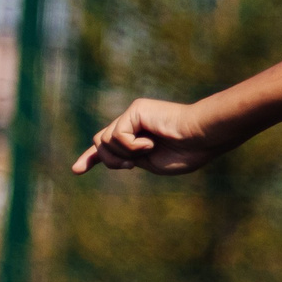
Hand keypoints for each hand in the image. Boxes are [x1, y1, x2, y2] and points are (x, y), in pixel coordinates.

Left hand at [72, 99, 230, 175]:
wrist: (203, 137)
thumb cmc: (187, 153)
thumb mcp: (151, 163)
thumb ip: (129, 158)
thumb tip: (106, 155)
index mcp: (138, 137)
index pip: (107, 146)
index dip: (92, 158)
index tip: (77, 170)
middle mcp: (133, 123)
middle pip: (101, 143)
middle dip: (110, 159)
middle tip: (131, 165)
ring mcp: (133, 115)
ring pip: (104, 139)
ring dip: (123, 154)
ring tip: (147, 151)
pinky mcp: (135, 110)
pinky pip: (117, 135)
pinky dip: (131, 146)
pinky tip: (150, 143)